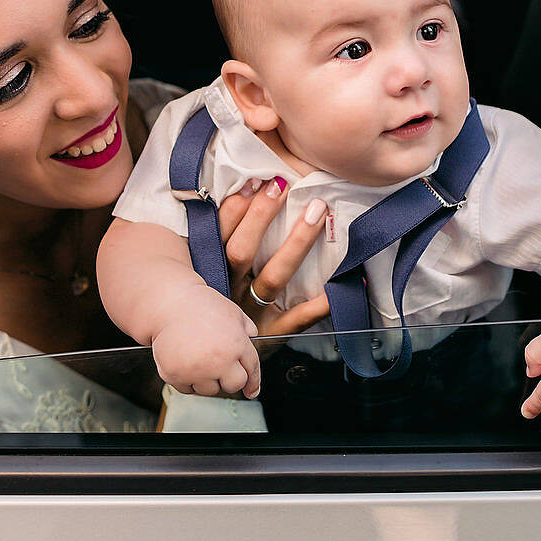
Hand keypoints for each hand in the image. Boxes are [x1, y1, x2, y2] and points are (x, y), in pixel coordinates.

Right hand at [150, 285, 259, 397]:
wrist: (169, 304)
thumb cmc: (200, 305)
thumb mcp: (233, 312)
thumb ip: (247, 328)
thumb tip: (253, 339)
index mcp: (236, 345)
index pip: (252, 370)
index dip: (253, 382)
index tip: (252, 391)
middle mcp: (219, 361)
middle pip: (234, 385)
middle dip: (229, 378)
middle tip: (218, 365)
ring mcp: (197, 370)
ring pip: (210, 390)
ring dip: (207, 379)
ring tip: (198, 357)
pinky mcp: (175, 375)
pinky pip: (188, 389)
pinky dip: (187, 379)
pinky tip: (186, 361)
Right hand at [217, 179, 329, 335]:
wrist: (211, 358)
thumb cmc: (213, 307)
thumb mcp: (203, 274)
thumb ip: (213, 240)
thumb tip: (240, 191)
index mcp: (211, 273)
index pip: (219, 235)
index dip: (235, 209)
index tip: (254, 181)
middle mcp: (229, 292)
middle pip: (242, 251)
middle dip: (261, 217)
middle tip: (283, 186)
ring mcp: (250, 314)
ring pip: (273, 277)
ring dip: (296, 244)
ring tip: (316, 213)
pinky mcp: (271, 333)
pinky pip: (297, 319)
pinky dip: (318, 304)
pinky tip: (336, 286)